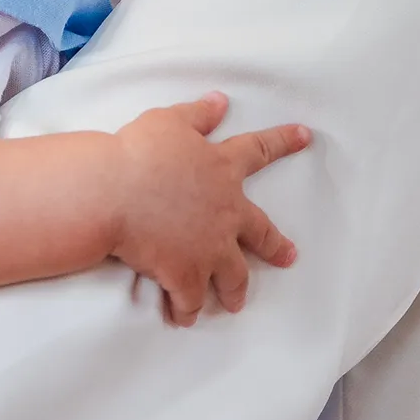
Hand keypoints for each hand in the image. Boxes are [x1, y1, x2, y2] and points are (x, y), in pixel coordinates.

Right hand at [106, 92, 309, 326]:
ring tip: (235, 302)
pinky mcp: (184, 275)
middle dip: (276, 247)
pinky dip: (186, 310)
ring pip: (233, 276)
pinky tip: (183, 318)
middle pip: (260, 234)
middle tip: (289, 257)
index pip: (260, 149)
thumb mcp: (168, 122)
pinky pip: (190, 300)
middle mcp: (225, 213)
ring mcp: (208, 248)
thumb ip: (197, 114)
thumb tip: (220, 100)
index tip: (306, 136)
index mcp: (222, 169)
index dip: (283, 141)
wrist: (113, 194)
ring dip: (234, 290)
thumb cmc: (138, 152)